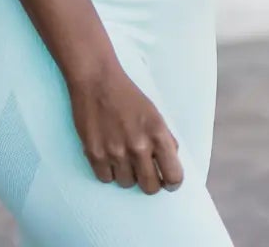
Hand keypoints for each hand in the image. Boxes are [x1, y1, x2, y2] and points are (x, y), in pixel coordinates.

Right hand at [66, 63, 184, 194]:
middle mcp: (138, 147)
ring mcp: (115, 152)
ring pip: (127, 184)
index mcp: (158, 134)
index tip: (168, 181)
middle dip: (150, 182)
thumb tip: (170, 163)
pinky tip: (108, 155)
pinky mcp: (94, 154)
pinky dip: (108, 171)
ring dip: (127, 174)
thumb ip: (165, 140)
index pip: (173, 176)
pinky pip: (105, 179)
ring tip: (122, 156)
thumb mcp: (155, 115)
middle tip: (145, 172)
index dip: (172, 183)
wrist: (97, 81)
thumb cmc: (128, 96)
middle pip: (150, 187)